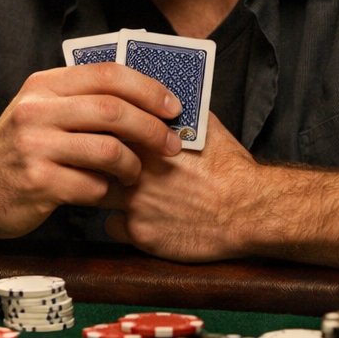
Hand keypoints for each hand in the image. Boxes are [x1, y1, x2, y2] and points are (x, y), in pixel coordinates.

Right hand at [0, 63, 180, 236]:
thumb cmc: (21, 149)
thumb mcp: (43, 111)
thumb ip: (83, 100)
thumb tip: (148, 100)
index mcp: (44, 85)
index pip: (107, 74)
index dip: (148, 89)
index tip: (174, 107)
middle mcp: (37, 111)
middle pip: (112, 111)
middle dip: (151, 128)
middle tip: (170, 145)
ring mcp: (35, 147)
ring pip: (107, 150)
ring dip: (132, 165)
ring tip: (135, 174)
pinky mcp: (37, 183)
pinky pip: (91, 186)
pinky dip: (107, 191)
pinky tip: (106, 193)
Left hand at [103, 115, 260, 261]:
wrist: (247, 210)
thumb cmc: (230, 168)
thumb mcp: (204, 127)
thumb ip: (173, 116)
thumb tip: (157, 104)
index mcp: (146, 141)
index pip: (101, 130)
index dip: (98, 134)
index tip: (99, 136)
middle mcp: (134, 171)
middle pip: (91, 163)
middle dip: (93, 164)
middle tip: (103, 166)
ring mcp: (134, 204)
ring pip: (94, 196)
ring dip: (103, 194)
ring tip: (122, 193)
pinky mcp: (139, 233)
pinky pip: (113, 227)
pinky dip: (122, 224)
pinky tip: (141, 219)